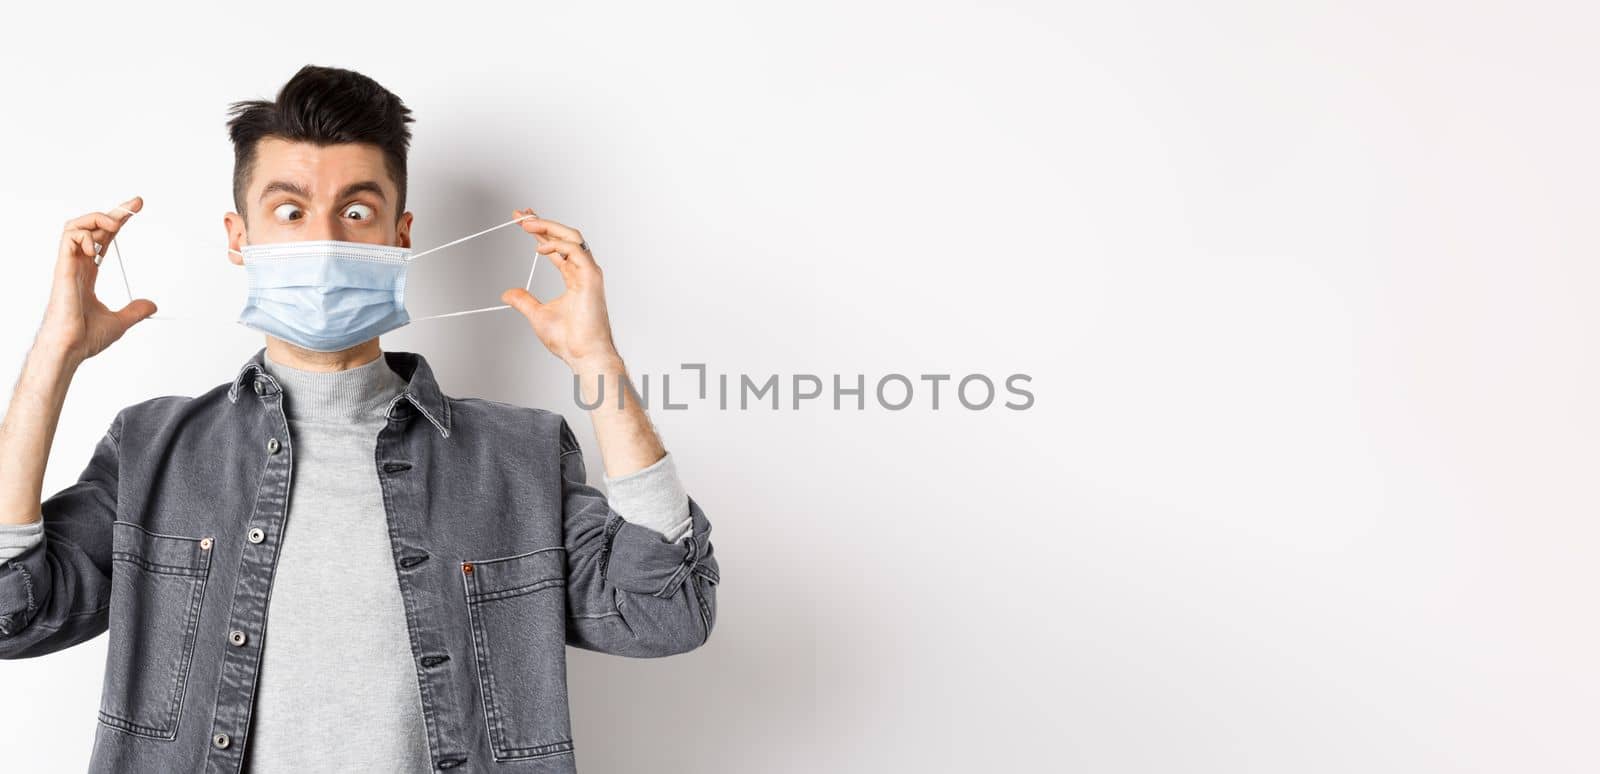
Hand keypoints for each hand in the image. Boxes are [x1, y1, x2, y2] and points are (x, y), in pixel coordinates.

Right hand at [38, 196, 157, 364]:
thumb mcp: (119, 322)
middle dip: (113, 212)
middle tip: (136, 203)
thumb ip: (134, 311)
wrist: (70, 349)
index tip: (135, 210)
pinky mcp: (63, 269)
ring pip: (74, 226)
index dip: (117, 223)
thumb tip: (152, 305)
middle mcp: (77, 265)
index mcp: (87, 273)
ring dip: (96, 219)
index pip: (102, 239)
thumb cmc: (84, 338)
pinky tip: (96, 245)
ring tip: (116, 223)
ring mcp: (68, 266)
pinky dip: (84, 234)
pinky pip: (68, 238)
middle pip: (90, 227)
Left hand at [501, 208, 619, 369]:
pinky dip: (557, 245)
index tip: (522, 221)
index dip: (540, 232)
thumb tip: (508, 293)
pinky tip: (540, 248)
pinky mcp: (591, 277)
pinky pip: (575, 251)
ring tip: (527, 223)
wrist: (583, 354)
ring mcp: (589, 273)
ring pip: (572, 237)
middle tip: (520, 215)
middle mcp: (583, 271)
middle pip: (564, 237)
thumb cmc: (569, 340)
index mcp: (574, 277)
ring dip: (549, 227)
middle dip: (543, 223)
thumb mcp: (537, 315)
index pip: (556, 247)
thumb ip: (524, 301)